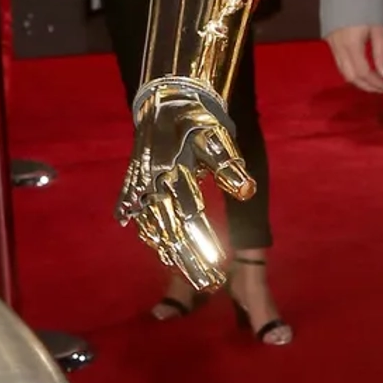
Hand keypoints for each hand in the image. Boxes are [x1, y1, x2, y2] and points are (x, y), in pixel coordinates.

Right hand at [117, 81, 252, 289]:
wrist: (163, 97)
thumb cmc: (194, 120)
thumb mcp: (214, 137)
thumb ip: (228, 165)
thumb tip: (247, 189)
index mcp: (175, 178)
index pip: (192, 221)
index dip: (204, 248)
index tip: (219, 273)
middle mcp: (154, 187)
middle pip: (173, 232)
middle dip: (189, 261)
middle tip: (208, 285)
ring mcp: (142, 187)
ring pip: (153, 225)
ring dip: (166, 249)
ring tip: (179, 270)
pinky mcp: (135, 183)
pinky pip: (137, 212)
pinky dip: (144, 228)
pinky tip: (151, 242)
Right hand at [326, 22, 382, 92]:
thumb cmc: (366, 4)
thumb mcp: (378, 27)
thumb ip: (381, 51)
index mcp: (352, 44)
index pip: (363, 72)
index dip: (374, 82)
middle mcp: (339, 48)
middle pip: (350, 76)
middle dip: (365, 85)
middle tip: (379, 88)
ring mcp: (332, 44)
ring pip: (342, 71)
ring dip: (357, 80)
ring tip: (371, 82)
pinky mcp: (329, 40)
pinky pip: (338, 62)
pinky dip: (350, 70)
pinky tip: (360, 70)